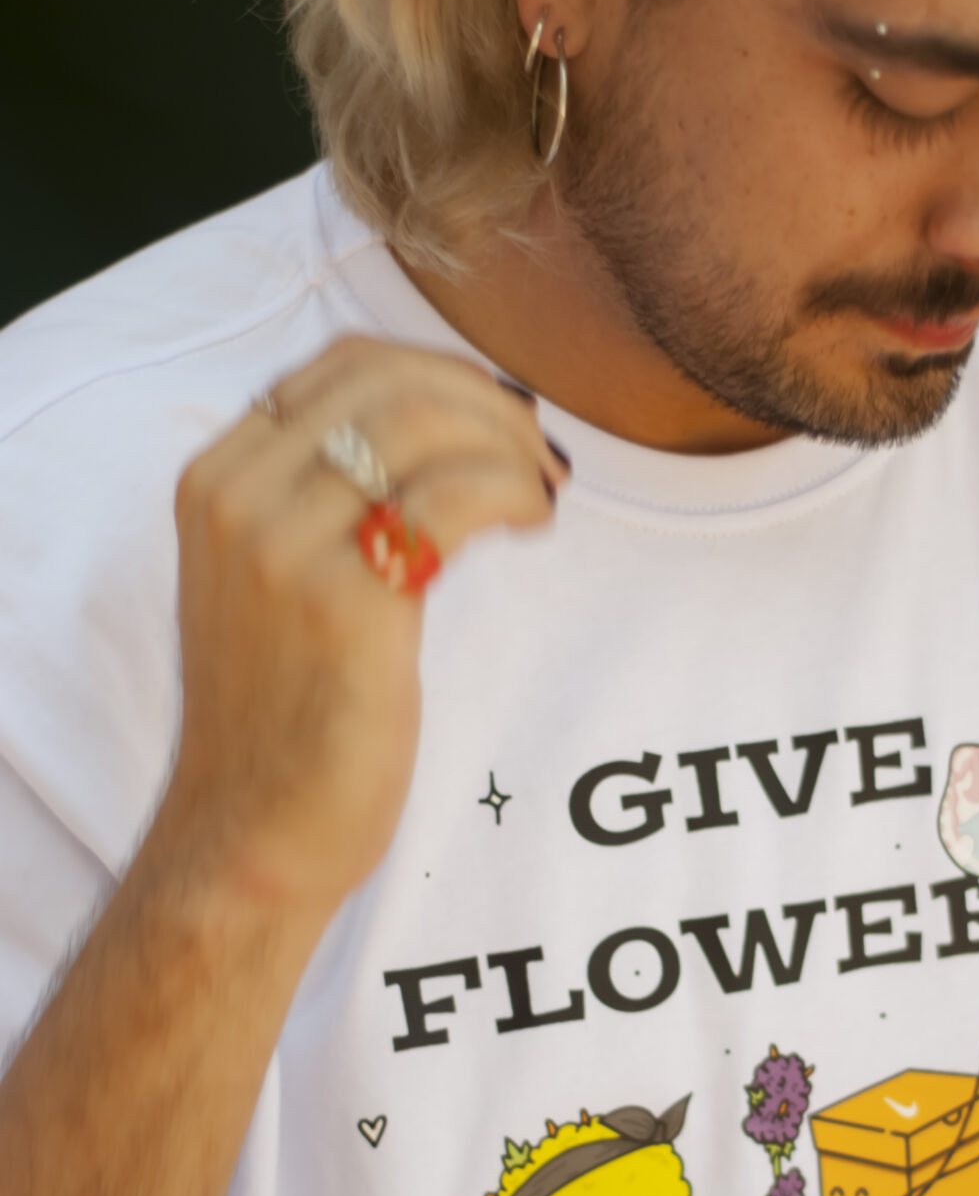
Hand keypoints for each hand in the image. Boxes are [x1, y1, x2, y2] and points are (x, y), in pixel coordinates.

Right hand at [159, 338, 566, 922]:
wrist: (251, 830)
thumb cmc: (285, 711)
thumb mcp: (272, 579)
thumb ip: (320, 498)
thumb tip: (440, 422)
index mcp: (218, 477)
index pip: (343, 365)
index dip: (441, 375)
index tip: (498, 421)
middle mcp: (237, 496)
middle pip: (389, 382)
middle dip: (486, 404)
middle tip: (540, 455)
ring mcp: (282, 546)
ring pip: (424, 425)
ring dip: (508, 446)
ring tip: (543, 491)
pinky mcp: (342, 601)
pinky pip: (452, 499)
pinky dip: (512, 492)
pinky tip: (535, 521)